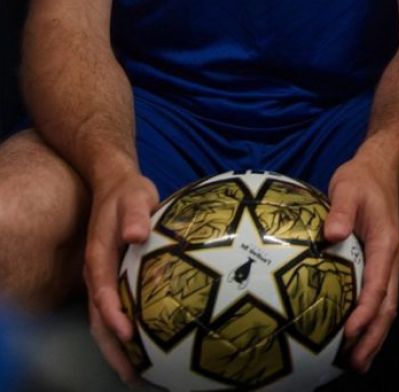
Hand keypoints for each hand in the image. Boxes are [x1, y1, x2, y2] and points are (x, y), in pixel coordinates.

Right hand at [83, 171, 157, 383]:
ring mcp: (104, 279)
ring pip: (104, 321)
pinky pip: (114, 311)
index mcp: (99, 258)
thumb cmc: (128, 193)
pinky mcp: (114, 279)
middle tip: (131, 375)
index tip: (127, 334)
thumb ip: (135, 215)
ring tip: (135, 374)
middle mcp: (97, 274)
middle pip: (99, 319)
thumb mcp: (134, 197)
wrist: (116, 185)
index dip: (113, 315)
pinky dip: (123, 333)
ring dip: (116, 348)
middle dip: (113, 348)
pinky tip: (142, 347)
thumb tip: (136, 235)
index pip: (103, 294)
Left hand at [326, 151, 398, 371]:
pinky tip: (357, 336)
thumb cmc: (361, 179)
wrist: (382, 167)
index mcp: (386, 243)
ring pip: (387, 305)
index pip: (378, 284)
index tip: (348, 333)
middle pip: (388, 305)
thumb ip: (340, 211)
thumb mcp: (347, 188)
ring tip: (357, 362)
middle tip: (355, 363)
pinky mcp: (381, 263)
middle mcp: (393, 258)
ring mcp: (389, 262)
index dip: (365, 311)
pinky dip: (372, 321)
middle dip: (373, 336)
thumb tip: (331, 234)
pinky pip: (381, 297)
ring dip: (375, 335)